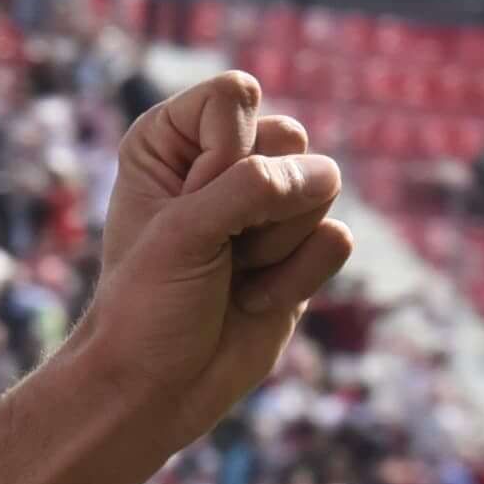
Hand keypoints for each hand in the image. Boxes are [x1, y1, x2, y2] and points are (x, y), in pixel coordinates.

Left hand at [71, 68, 353, 446]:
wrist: (155, 388)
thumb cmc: (147, 305)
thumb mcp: (184, 232)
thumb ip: (253, 187)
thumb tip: (327, 175)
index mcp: (173, 138)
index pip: (235, 95)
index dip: (224, 153)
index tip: (187, 205)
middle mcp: (223, 162)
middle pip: (290, 138)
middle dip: (255, 203)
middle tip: (212, 250)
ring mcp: (267, 206)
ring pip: (323, 186)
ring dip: (274, 246)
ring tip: (230, 276)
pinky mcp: (300, 249)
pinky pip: (336, 239)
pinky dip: (297, 278)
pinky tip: (255, 300)